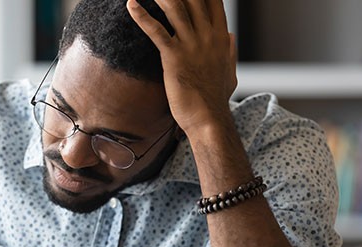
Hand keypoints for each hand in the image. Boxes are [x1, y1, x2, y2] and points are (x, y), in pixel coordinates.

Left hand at [127, 0, 236, 134]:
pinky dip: (142, 16)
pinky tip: (131, 3)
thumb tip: (231, 35)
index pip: (213, 1)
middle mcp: (208, 36)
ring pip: (176, 8)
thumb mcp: (230, 71)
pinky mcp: (174, 58)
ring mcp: (191, 46)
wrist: (208, 120)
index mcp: (219, 37)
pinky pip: (156, 31)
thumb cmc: (215, 99)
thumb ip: (230, 51)